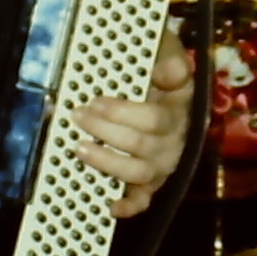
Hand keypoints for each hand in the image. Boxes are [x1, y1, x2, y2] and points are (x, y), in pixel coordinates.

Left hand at [73, 27, 193, 218]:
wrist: (162, 79)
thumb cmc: (157, 62)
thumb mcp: (166, 48)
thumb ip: (169, 56)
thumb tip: (167, 72)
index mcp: (178, 109)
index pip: (154, 118)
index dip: (123, 113)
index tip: (95, 100)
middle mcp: (174, 140)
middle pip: (141, 145)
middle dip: (105, 132)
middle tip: (78, 116)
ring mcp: (162, 163)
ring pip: (139, 173)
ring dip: (108, 163)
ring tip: (79, 148)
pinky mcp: (151, 181)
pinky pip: (144, 199)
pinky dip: (128, 207)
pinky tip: (109, 206)